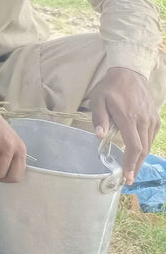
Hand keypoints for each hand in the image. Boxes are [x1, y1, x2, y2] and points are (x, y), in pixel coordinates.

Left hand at [88, 66, 159, 184]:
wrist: (129, 74)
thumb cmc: (110, 88)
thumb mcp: (98, 100)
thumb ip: (99, 118)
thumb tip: (99, 137)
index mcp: (129, 118)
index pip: (134, 147)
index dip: (131, 164)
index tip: (127, 177)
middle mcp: (143, 121)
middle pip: (142, 150)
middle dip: (136, 167)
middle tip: (128, 179)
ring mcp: (151, 120)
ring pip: (148, 145)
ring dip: (140, 159)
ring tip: (131, 170)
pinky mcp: (155, 119)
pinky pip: (150, 138)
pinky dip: (144, 148)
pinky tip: (137, 154)